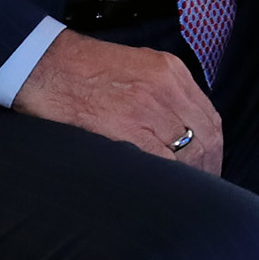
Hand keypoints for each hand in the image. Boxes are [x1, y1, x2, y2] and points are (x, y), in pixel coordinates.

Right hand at [15, 29, 224, 173]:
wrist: (44, 65)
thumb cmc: (83, 68)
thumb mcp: (136, 65)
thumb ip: (163, 90)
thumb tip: (179, 125)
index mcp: (172, 71)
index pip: (210, 118)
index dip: (214, 148)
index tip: (209, 165)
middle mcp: (167, 87)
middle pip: (205, 137)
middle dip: (208, 166)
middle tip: (202, 186)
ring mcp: (148, 108)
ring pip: (188, 152)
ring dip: (191, 177)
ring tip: (184, 194)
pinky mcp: (126, 128)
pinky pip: (160, 162)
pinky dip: (168, 179)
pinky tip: (163, 190)